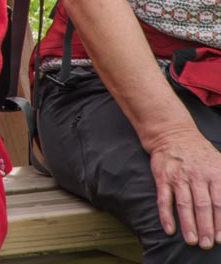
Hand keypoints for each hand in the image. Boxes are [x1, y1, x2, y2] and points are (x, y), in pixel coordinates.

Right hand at [149, 130, 220, 247]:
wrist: (173, 134)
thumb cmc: (200, 153)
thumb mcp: (220, 163)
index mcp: (215, 173)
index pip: (219, 202)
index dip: (220, 222)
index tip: (220, 239)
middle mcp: (197, 176)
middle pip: (203, 206)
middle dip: (205, 227)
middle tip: (206, 244)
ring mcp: (178, 177)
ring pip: (184, 204)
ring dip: (188, 224)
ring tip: (191, 241)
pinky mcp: (162, 178)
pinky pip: (164, 199)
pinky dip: (166, 215)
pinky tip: (169, 229)